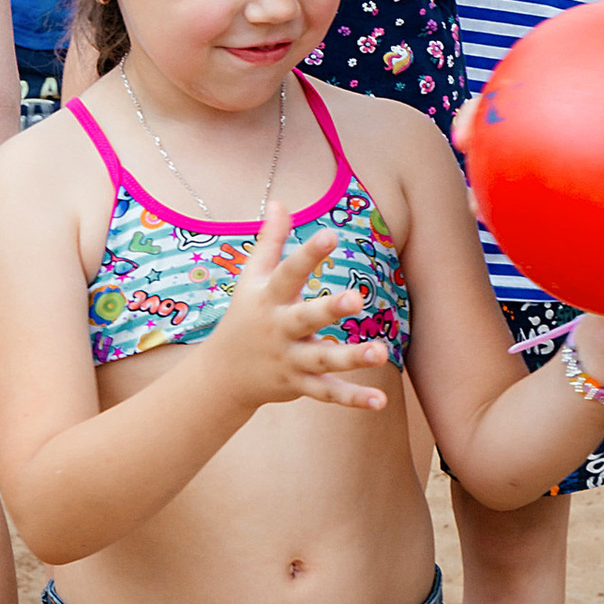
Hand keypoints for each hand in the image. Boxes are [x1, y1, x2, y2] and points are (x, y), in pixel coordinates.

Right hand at [208, 211, 393, 416]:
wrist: (221, 375)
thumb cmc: (244, 316)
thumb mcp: (252, 279)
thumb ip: (269, 241)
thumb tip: (278, 202)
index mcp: (268, 299)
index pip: (288, 272)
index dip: (309, 253)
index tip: (332, 234)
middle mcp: (278, 329)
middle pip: (305, 317)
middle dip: (329, 309)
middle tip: (357, 298)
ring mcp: (289, 360)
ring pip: (322, 361)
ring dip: (351, 358)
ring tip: (382, 352)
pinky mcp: (299, 386)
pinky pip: (328, 394)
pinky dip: (353, 399)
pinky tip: (380, 401)